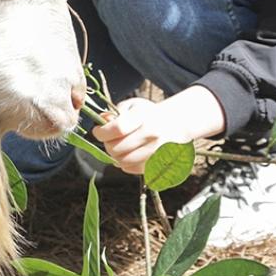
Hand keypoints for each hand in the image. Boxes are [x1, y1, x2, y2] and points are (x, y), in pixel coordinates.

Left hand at [91, 87, 225, 175]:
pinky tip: (129, 154)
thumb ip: (116, 113)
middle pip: (116, 148)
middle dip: (107, 144)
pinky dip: (125, 164)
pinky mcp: (158, 163)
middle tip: (109, 140)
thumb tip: (102, 120)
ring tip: (119, 147)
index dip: (101, 132)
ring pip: (122, 161)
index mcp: (144, 116)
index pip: (116, 129)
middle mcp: (151, 134)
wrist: (177, 124)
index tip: (98, 131)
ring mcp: (156, 151)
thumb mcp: (134, 106)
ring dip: (115, 156)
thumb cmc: (150, 114)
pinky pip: (132, 169)